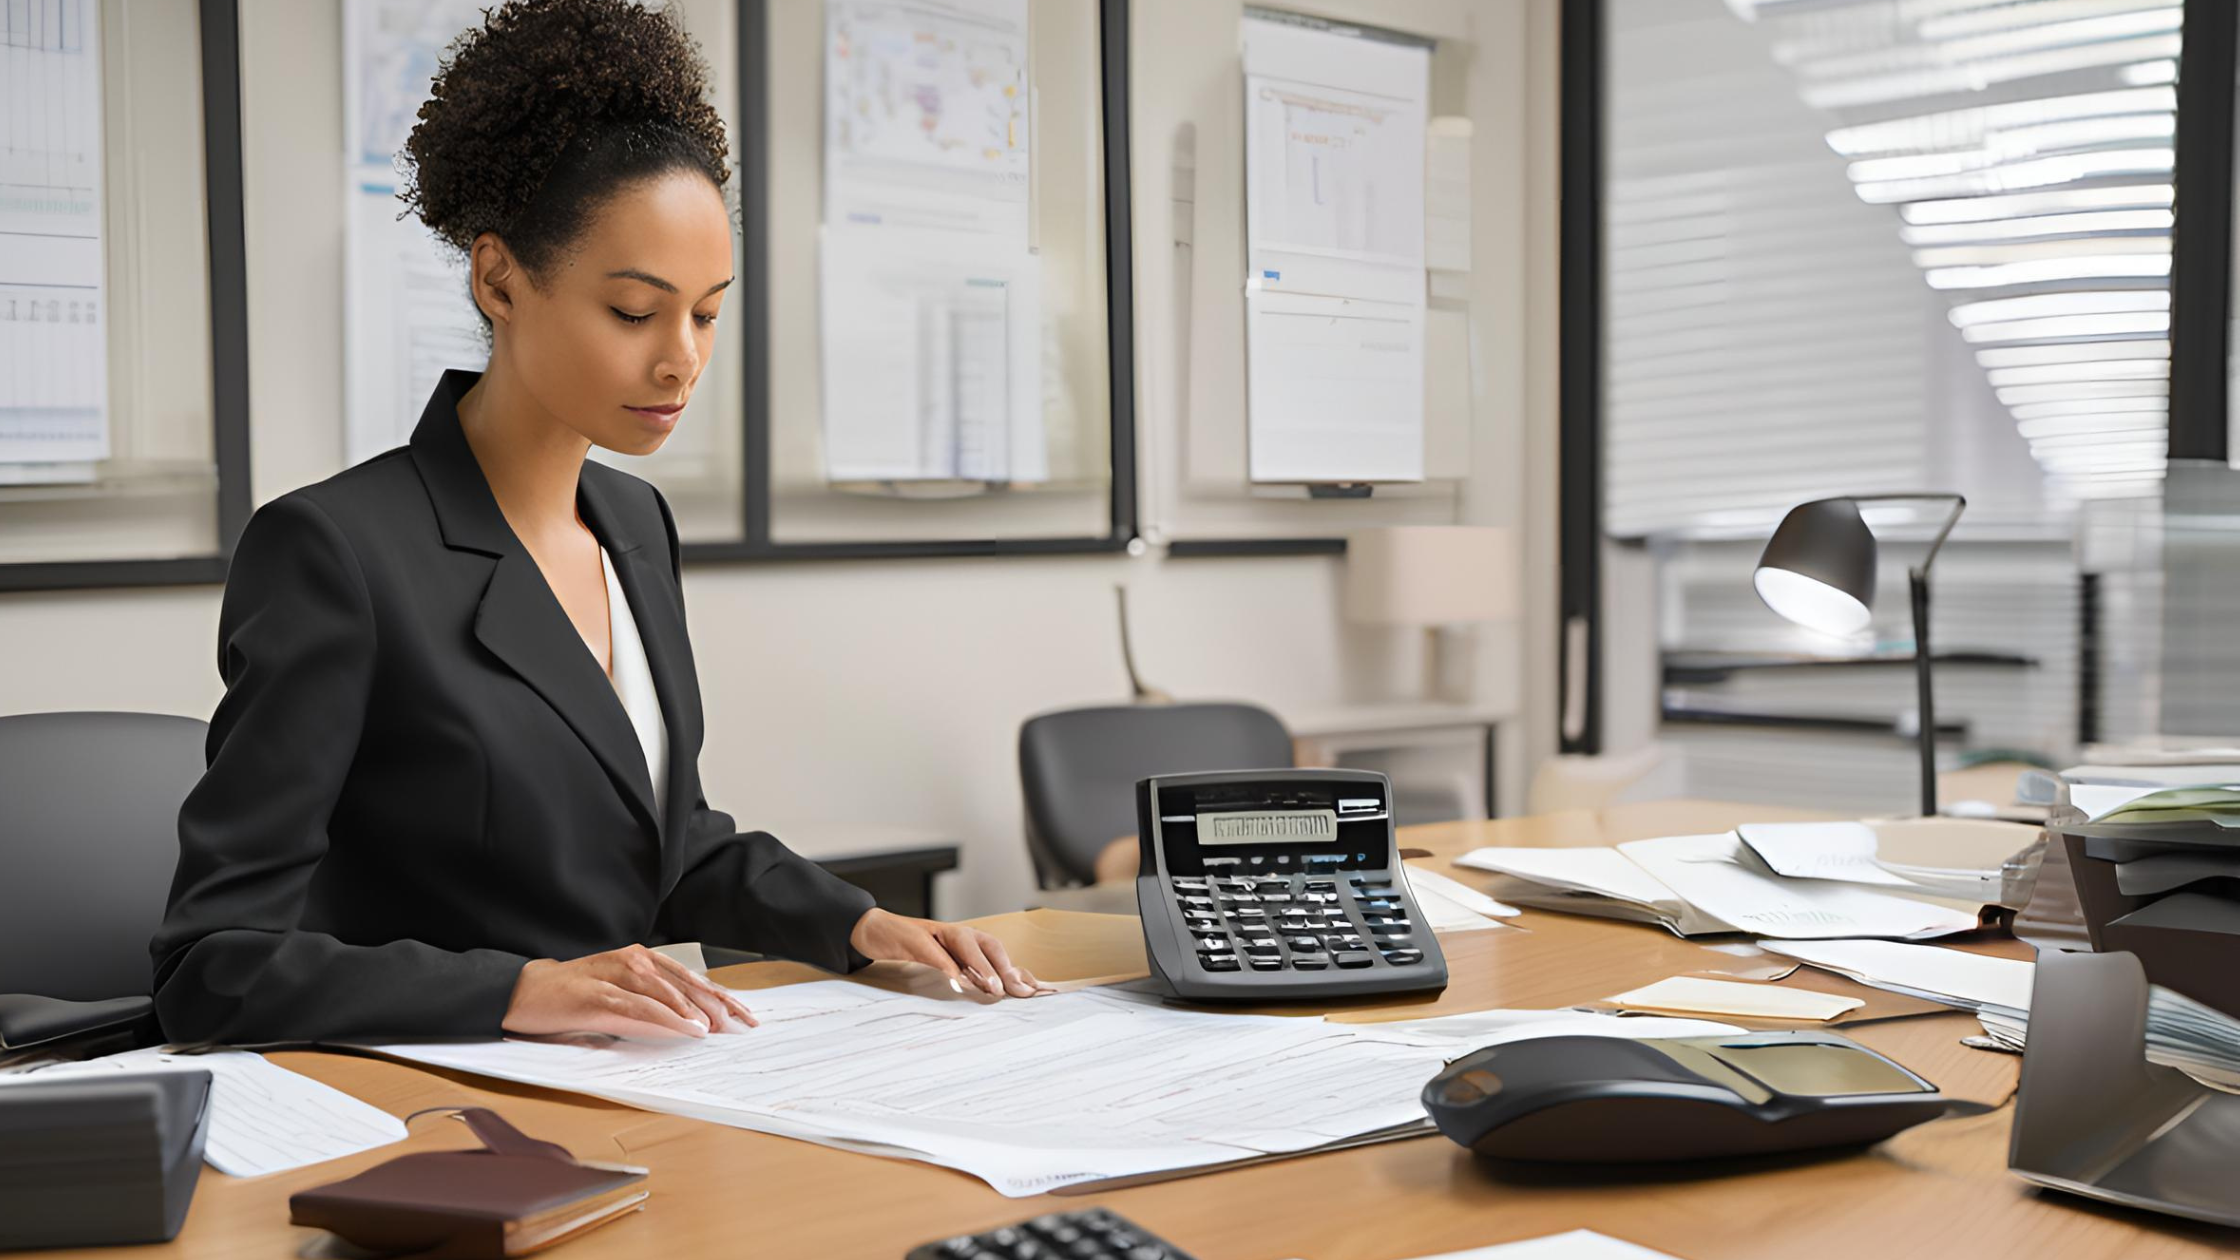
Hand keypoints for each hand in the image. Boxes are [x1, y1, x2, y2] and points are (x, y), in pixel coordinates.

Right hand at [502, 944, 758, 1038]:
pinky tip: (685, 1027)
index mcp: (642, 959)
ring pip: (665, 991)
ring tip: (718, 1027)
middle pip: (685, 981)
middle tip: (743, 1022)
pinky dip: (665, 1017)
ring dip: (694, 1009)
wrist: (528, 991)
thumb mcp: (623, 996)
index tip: (745, 1012)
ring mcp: (615, 975)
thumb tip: (694, 1023)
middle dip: (717, 1003)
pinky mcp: (597, 995)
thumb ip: (654, 1003)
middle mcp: (633, 960)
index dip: (720, 994)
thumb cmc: (579, 995)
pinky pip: (638, 1006)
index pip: (690, 977)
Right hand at [848, 908, 1050, 997]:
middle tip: (1020, 991)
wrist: (875, 929)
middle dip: (1007, 969)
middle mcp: (957, 933)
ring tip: (995, 988)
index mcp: (966, 940)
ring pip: (967, 946)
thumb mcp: (944, 963)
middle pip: (990, 946)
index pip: (999, 953)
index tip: (1036, 991)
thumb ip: (968, 974)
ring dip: (983, 967)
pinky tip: (957, 981)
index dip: (1018, 970)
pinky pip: (934, 952)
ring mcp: (936, 934)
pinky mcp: (914, 938)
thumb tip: (999, 991)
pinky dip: (947, 966)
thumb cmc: (913, 948)